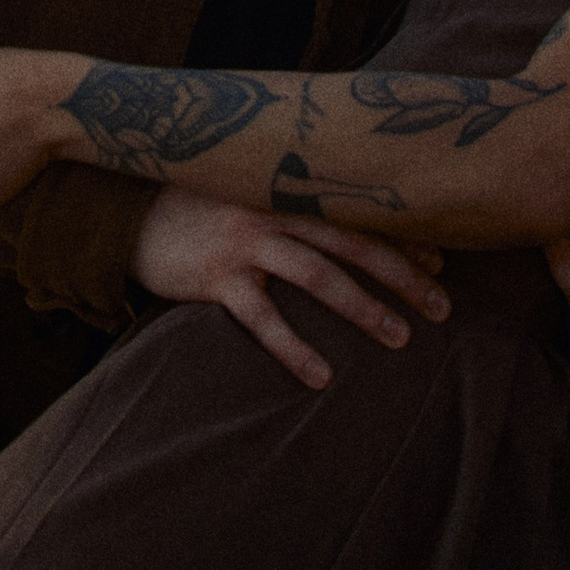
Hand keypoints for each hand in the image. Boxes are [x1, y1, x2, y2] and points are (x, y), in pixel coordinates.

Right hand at [130, 194, 451, 391]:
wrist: (126, 212)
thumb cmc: (199, 209)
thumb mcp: (246, 196)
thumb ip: (288, 209)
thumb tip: (342, 233)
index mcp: (285, 192)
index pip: (356, 213)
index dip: (401, 238)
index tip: (442, 264)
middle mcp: (272, 212)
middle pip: (351, 241)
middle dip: (402, 274)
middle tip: (443, 307)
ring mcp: (244, 244)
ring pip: (316, 274)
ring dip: (363, 307)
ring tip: (401, 339)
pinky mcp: (215, 278)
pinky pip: (262, 317)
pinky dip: (293, 347)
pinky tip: (321, 377)